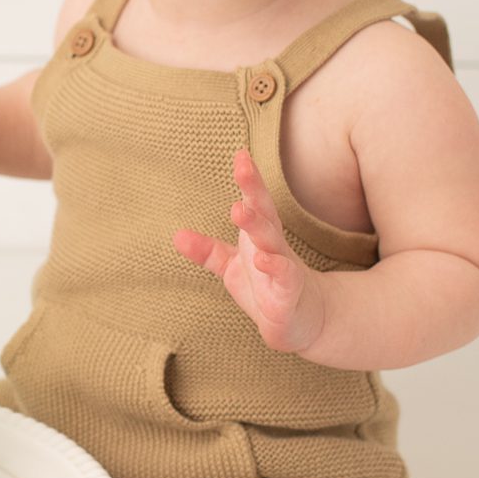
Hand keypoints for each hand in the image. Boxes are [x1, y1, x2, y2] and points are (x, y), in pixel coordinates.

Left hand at [172, 146, 327, 355]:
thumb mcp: (233, 268)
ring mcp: (284, 268)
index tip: (240, 154)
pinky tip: (260, 258)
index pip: (256, 203)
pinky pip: (284, 276)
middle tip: (241, 167)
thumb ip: (208, 252)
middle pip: (265, 214)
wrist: (301, 323)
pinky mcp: (289, 293)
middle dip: (253, 190)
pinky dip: (274, 266)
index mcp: (261, 236)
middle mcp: (274, 246)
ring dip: (256, 225)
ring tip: (238, 209)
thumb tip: (177, 236)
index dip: (249, 180)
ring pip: (272, 242)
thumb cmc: (267, 288)